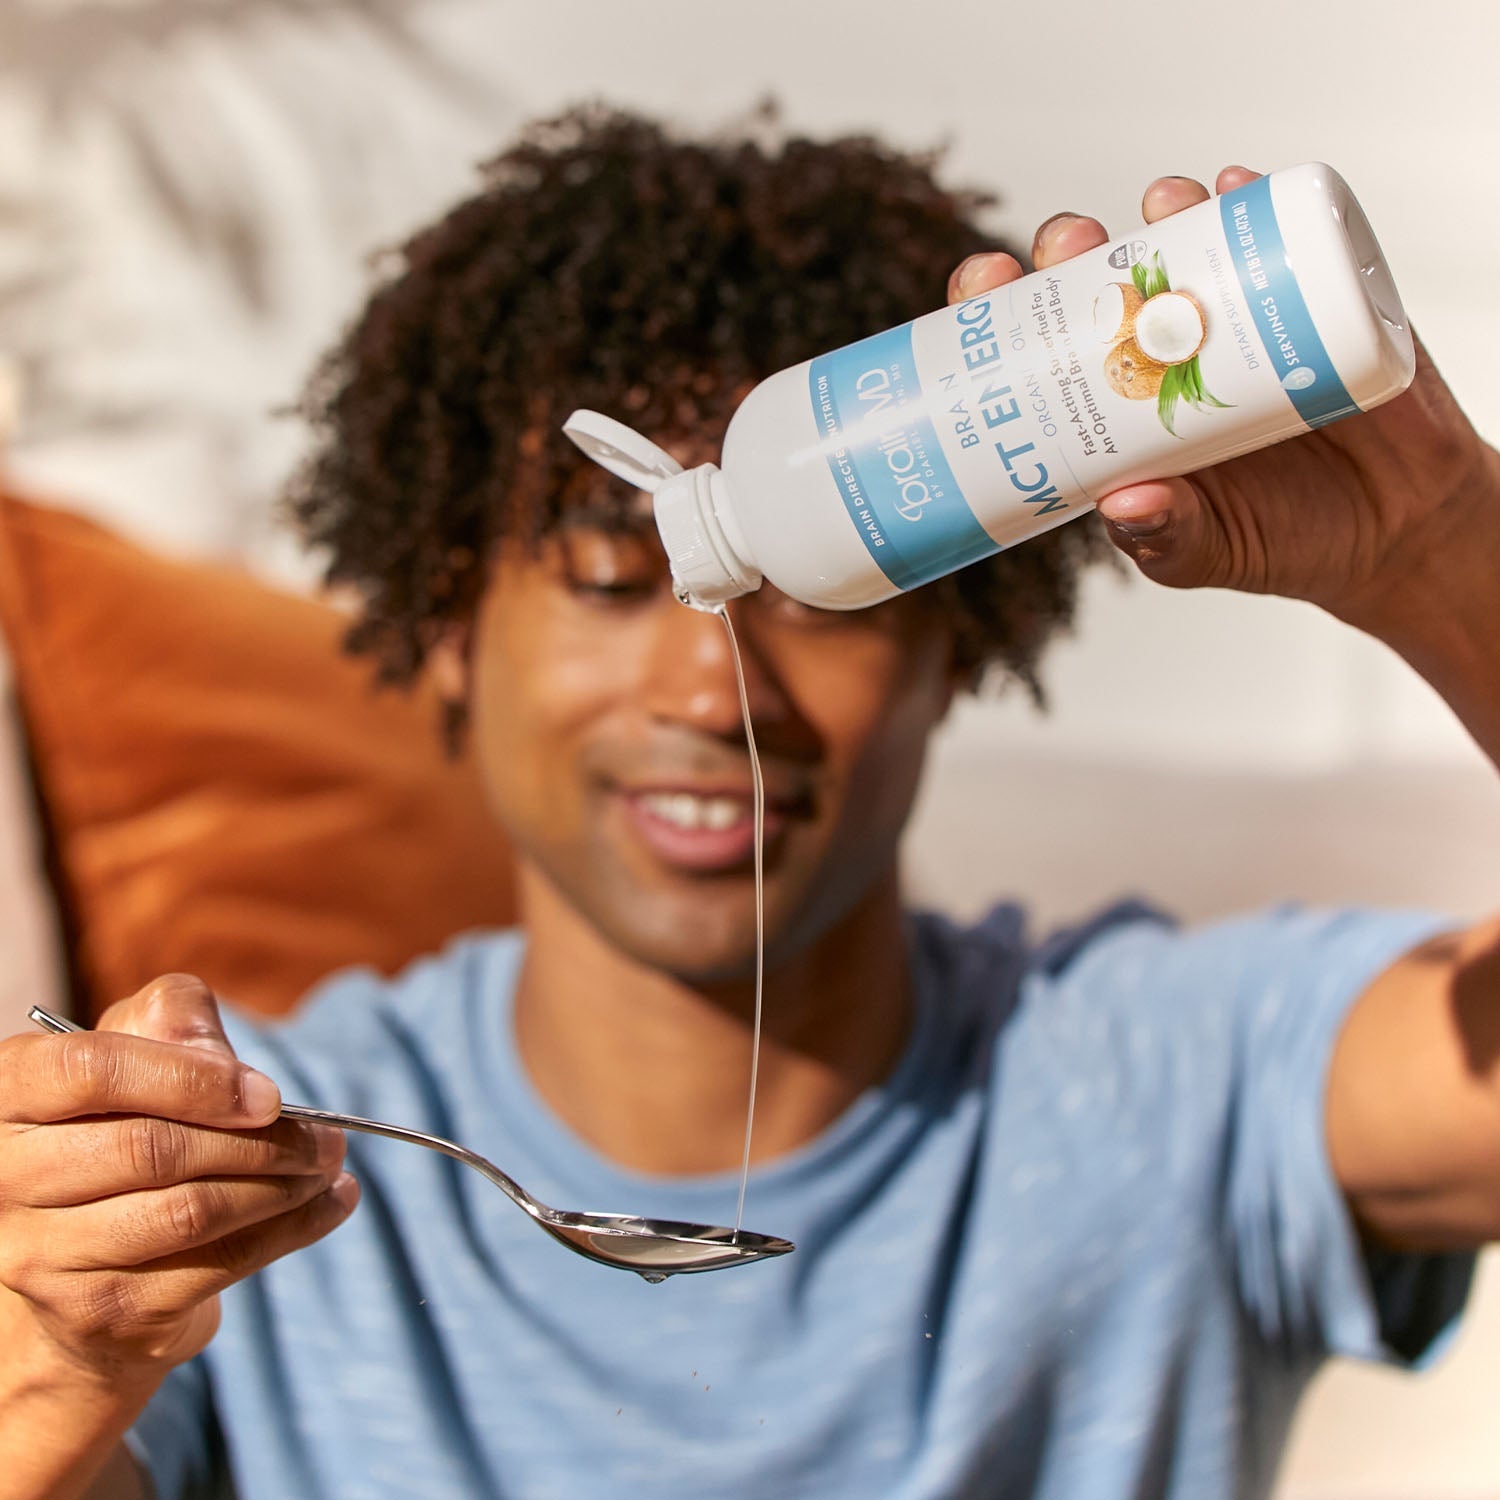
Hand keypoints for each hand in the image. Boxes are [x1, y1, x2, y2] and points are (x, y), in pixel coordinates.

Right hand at [0, 976, 355, 1388]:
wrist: (87, 1265)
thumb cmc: (122, 1127)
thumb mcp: (139, 1052)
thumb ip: (172, 1021)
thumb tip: (222, 1061)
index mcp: (10, 1096)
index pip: (88, 1071)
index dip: (186, 1077)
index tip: (265, 1092)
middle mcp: (7, 1179)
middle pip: (150, 1149)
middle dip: (258, 1140)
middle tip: (323, 1133)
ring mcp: (44, 1257)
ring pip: (188, 1213)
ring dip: (282, 1186)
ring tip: (328, 1163)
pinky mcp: (101, 1313)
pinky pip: (215, 1266)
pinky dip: (292, 1230)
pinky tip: (330, 1202)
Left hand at [947, 167, 1499, 624]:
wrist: (1393, 528)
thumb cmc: (1276, 538)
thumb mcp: (1203, 554)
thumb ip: (1164, 536)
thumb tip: (1126, 506)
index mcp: (1113, 409)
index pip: (1037, 349)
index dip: (1001, 313)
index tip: (981, 288)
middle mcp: (1160, 351)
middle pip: (1094, 280)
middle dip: (1067, 248)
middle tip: (1066, 247)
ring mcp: (1231, 317)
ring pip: (1177, 241)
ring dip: (1158, 212)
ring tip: (1159, 208)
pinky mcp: (1308, 295)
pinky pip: (1274, 234)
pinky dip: (1250, 202)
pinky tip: (1233, 188)